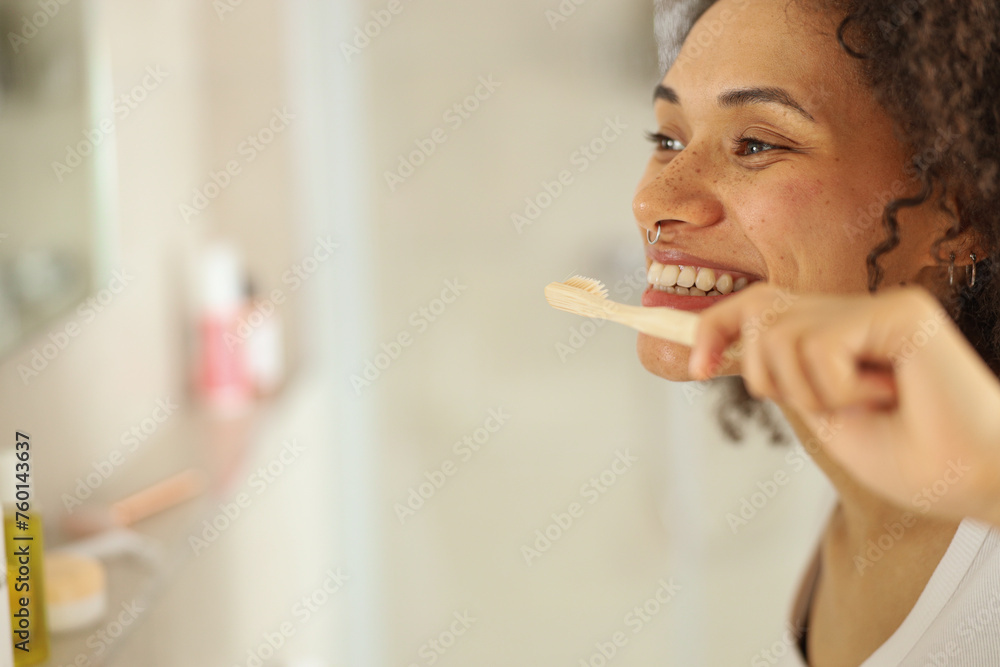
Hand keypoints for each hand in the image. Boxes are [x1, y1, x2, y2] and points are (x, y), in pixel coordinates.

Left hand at [688, 282, 999, 526]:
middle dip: (762, 370)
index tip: (694, 366)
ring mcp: (878, 306)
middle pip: (758, 312)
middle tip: (823, 406)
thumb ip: (782, 374)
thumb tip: (726, 349)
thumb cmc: (910, 458)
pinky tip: (887, 397)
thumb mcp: (822, 413)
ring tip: (867, 405)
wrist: (975, 481)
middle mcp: (856, 311)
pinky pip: (820, 345)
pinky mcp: (900, 311)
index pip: (759, 306)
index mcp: (837, 334)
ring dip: (810, 391)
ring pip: (779, 333)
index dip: (715, 326)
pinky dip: (839, 390)